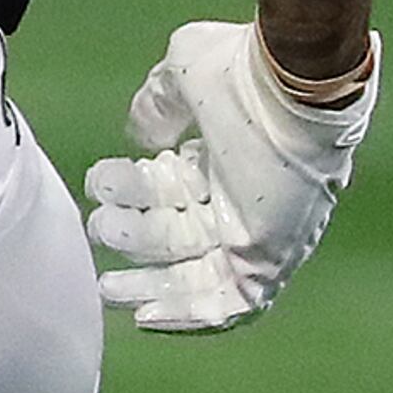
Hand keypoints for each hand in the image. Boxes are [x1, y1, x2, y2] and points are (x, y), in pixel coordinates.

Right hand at [86, 17, 379, 331]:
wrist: (293, 88)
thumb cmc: (244, 75)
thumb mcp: (184, 76)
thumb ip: (159, 105)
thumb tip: (142, 137)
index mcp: (224, 158)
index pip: (172, 191)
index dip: (133, 191)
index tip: (102, 183)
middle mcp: (241, 200)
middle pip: (178, 235)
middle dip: (133, 238)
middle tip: (99, 230)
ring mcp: (258, 232)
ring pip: (199, 275)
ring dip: (152, 285)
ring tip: (109, 288)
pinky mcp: (269, 258)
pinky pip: (233, 304)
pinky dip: (191, 314)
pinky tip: (147, 317)